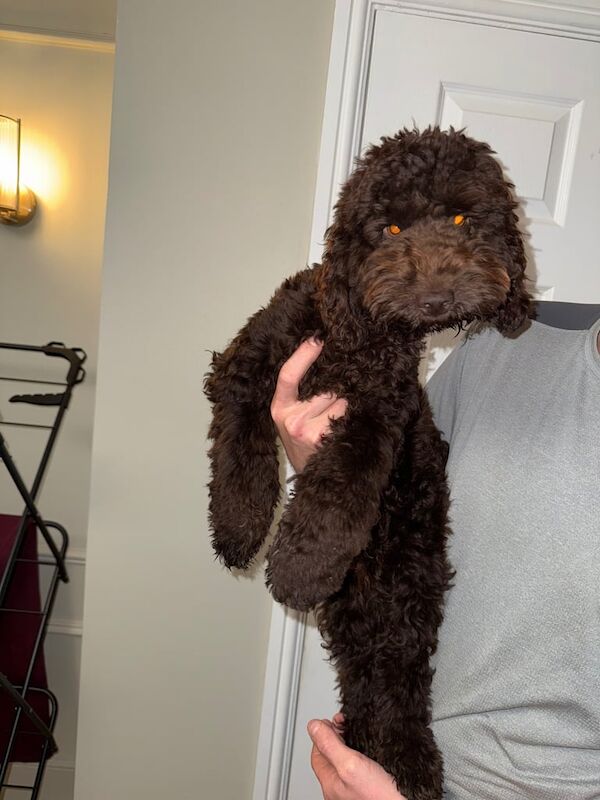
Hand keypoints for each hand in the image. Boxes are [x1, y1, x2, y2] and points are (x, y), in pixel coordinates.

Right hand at [270, 339, 346, 472]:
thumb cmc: (301, 440)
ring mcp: (307, 430)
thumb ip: (298, 392)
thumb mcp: (289, 415)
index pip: (288, 375)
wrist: (310, 476)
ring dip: (346, 403)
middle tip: (340, 393)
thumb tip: (319, 357)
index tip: (317, 338)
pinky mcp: (324, 439)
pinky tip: (348, 422)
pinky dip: (351, 414)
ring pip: (339, 400)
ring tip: (341, 416)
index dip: (303, 354)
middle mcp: (291, 419)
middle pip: (324, 388)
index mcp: (279, 407)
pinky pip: (345, 414)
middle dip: (336, 387)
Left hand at [308, 718, 405, 799]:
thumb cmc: (381, 797)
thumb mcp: (350, 765)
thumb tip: (313, 726)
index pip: (318, 753)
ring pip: (348, 760)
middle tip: (348, 723)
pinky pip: (364, 766)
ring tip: (360, 732)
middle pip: (333, 756)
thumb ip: (330, 746)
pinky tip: (374, 748)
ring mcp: (357, 789)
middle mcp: (342, 789)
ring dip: (353, 743)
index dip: (323, 733)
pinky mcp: (374, 787)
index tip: (334, 720)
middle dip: (338, 735)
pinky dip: (366, 753)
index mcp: (331, 784)